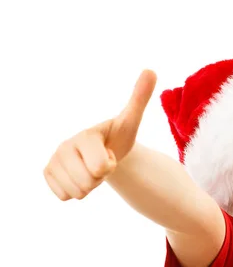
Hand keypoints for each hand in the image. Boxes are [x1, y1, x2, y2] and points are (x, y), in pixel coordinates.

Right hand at [44, 69, 156, 200]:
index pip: (100, 168)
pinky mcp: (47, 173)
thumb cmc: (118, 136)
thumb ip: (139, 98)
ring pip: (77, 191)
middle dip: (100, 178)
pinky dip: (75, 192)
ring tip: (91, 168)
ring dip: (89, 185)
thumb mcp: (130, 121)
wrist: (104, 151)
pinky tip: (80, 175)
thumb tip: (151, 70)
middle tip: (101, 162)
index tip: (109, 152)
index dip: (109, 166)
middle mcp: (63, 146)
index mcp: (85, 135)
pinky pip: (64, 196)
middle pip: (88, 182)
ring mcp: (53, 160)